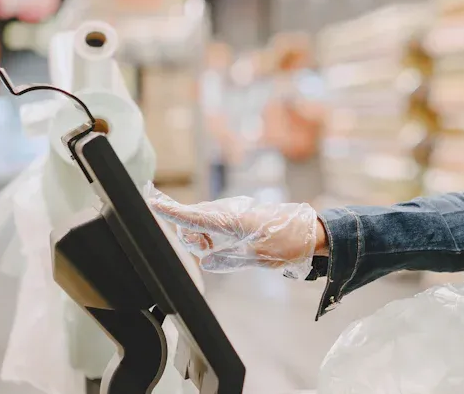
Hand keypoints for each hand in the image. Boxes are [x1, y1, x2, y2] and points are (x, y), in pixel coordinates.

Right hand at [148, 185, 321, 278]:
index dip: (173, 212)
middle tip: (208, 251)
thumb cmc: (288, 243)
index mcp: (233, 221)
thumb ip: (229, 259)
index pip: (196, 217)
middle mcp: (230, 213)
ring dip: (200, 237)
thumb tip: (205, 260)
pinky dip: (209, 235)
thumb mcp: (259, 257)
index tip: (152, 203)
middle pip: (193, 221)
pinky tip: (219, 246)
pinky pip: (213, 224)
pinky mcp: (238, 217)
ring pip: (202, 223)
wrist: (311, 232)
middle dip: (189, 235)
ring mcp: (234, 213)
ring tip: (217, 250)